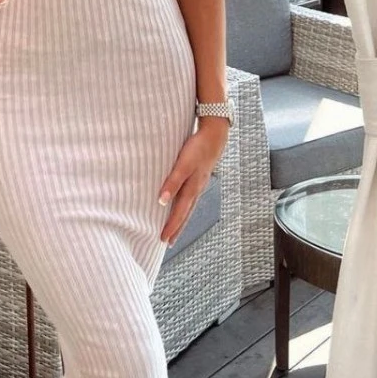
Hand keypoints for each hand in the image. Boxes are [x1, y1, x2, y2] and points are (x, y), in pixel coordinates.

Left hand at [158, 117, 230, 245]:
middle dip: (176, 228)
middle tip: (167, 242)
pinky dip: (185, 207)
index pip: (179, 212)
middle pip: (185, 213)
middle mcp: (197, 189)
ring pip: (189, 207)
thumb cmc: (197, 148)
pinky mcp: (199, 178)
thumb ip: (172, 182)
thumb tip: (162, 201)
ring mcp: (199, 184)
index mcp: (192, 188)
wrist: (214, 135)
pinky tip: (182, 207)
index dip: (171, 226)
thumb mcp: (183, 164)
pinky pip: (191, 198)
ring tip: (174, 231)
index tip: (163, 239)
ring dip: (181, 220)